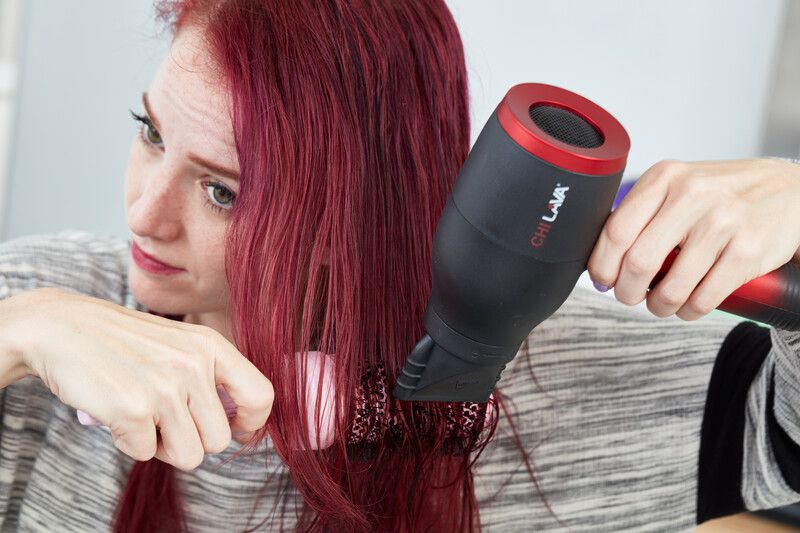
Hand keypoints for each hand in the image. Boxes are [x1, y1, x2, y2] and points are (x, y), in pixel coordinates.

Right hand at [12, 287, 273, 469]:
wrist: (59, 326)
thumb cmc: (124, 343)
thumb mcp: (180, 343)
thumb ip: (214, 376)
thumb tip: (244, 426)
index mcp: (210, 345)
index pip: (261, 396)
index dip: (250, 423)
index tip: (233, 428)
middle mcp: (193, 364)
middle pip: (220, 439)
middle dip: (192, 438)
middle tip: (163, 416)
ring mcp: (164, 386)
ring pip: (190, 455)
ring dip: (162, 445)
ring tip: (142, 413)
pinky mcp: (132, 408)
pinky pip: (146, 454)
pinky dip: (129, 442)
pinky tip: (116, 413)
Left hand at [587, 158, 799, 320]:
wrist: (791, 190)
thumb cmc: (723, 194)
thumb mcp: (678, 185)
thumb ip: (642, 212)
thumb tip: (603, 257)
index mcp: (665, 178)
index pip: (616, 231)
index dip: (602, 265)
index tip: (602, 280)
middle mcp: (692, 196)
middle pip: (637, 263)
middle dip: (626, 292)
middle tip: (629, 296)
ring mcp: (722, 223)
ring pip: (670, 289)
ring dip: (659, 307)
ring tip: (661, 304)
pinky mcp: (747, 252)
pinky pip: (703, 299)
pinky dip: (689, 312)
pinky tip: (688, 306)